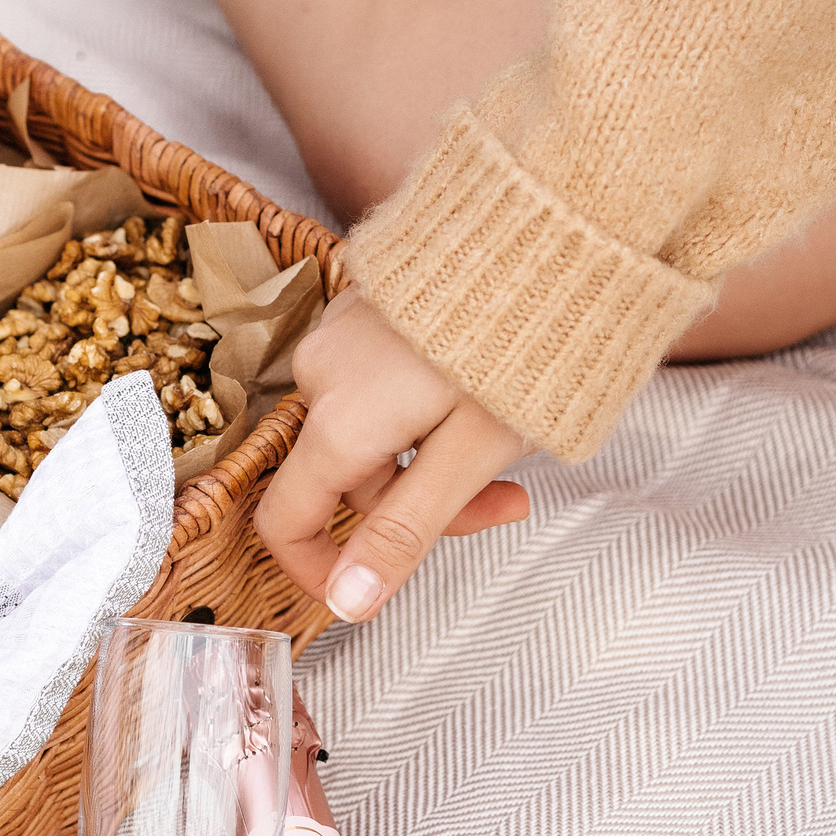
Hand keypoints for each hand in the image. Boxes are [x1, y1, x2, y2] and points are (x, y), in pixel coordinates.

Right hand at [256, 293, 532, 621]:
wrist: (549, 231)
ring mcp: (342, 336)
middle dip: (421, 507)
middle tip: (509, 502)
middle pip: (347, 480)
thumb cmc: (522, 343)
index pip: (286, 521)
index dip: (319, 570)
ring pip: (368, 433)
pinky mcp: (367, 309)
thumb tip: (348, 604)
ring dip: (431, 458)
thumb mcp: (470, 456)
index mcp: (338, 423)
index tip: (370, 590)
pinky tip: (478, 391)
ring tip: (509, 442)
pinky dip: (421, 408)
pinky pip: (376, 385)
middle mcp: (322, 376)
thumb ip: (403, 534)